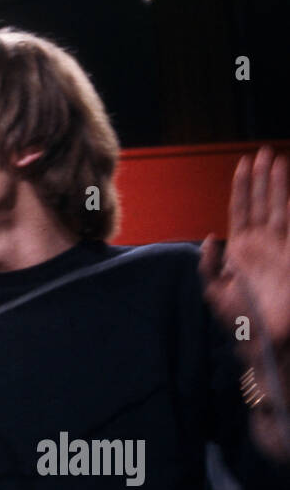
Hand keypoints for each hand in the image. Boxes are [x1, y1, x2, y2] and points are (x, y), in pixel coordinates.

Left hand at [200, 147, 289, 354]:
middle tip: (262, 152)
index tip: (243, 164)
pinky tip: (289, 190)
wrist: (268, 337)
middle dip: (261, 177)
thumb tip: (210, 238)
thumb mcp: (215, 293)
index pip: (241, 210)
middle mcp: (261, 244)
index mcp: (240, 251)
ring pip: (278, 206)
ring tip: (275, 158)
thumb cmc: (241, 320)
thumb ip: (208, 266)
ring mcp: (280, 246)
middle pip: (261, 202)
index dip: (242, 187)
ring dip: (277, 183)